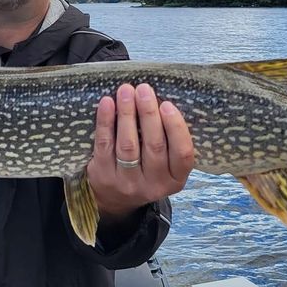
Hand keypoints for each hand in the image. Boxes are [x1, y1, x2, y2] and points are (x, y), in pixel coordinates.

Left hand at [86, 82, 194, 224]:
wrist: (115, 197)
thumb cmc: (146, 168)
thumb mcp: (165, 163)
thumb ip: (168, 139)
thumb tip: (160, 98)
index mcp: (175, 179)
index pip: (182, 154)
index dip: (176, 128)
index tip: (167, 105)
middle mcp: (154, 184)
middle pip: (154, 146)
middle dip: (149, 114)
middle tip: (144, 89)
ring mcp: (128, 182)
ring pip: (128, 145)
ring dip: (127, 114)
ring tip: (126, 91)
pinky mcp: (104, 176)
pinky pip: (105, 145)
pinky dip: (106, 121)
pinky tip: (107, 103)